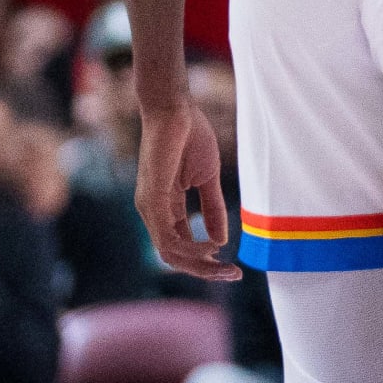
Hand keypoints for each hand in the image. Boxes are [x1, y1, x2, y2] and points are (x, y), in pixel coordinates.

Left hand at [135, 99, 239, 279]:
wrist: (175, 107)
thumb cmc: (190, 136)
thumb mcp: (207, 178)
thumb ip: (212, 208)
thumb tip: (221, 241)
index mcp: (165, 206)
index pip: (180, 244)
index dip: (204, 260)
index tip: (231, 265)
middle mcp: (152, 211)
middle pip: (173, 256)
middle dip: (204, 270)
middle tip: (233, 275)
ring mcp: (149, 206)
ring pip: (169, 253)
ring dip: (199, 264)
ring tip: (224, 264)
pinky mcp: (152, 198)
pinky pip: (168, 237)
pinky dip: (191, 248)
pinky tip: (211, 246)